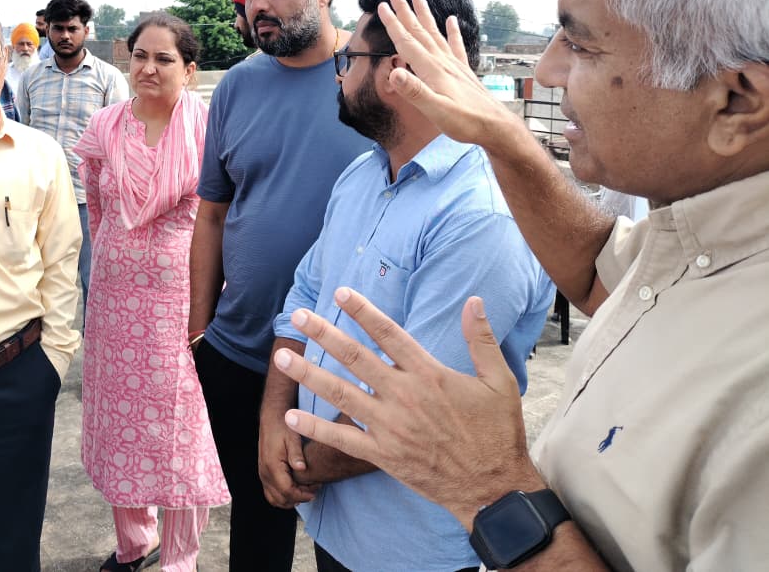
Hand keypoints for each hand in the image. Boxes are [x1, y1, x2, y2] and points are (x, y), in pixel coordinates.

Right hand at [258, 410, 317, 507]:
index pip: (287, 491)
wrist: (271, 418)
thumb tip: (301, 468)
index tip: (314, 492)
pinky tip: (294, 489)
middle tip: (312, 491)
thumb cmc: (283, 427)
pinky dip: (282, 496)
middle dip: (298, 499)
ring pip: (273, 499)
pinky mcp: (264, 473)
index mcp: (272, 465)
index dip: (301, 495)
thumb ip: (296, 454)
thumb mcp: (293, 438)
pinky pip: (270, 493)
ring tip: (304, 492)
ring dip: (289, 500)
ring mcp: (263, 474)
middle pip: (280, 499)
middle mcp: (265, 472)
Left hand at [272, 287, 542, 526]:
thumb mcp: (500, 381)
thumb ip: (481, 340)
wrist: (493, 489)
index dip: (363, 311)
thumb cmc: (497, 432)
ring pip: (341, 394)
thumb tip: (474, 301)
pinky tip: (291, 414)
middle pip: (355, 358)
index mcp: (430, 374)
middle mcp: (405, 396)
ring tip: (282, 358)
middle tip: (298, 316)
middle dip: (324, 334)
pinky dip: (316, 427)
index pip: (389, 334)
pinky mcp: (384, 454)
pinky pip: (343, 439)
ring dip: (309, 374)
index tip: (340, 292)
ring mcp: (391, 426)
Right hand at [377, 0, 527, 153]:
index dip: (393, 24)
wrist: (495, 126)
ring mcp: (454, 64)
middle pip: (420, 31)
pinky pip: (456, 45)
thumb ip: (415, 91)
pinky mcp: (463, 70)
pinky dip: (452, 31)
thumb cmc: (464, 121)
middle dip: (405, 11)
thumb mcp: (436, 110)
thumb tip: (393, 74)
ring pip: (435, 33)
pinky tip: (451, 20)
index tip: (382, 6)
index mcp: (432, 69)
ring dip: (425, 14)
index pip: (407, 42)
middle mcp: (442, 62)